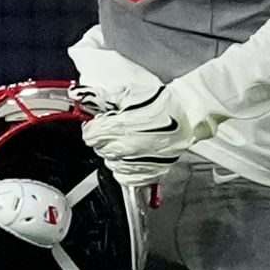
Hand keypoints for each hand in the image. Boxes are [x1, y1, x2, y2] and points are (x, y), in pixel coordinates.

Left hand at [82, 71, 227, 182]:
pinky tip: (130, 157)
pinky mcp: (151, 171)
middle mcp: (128, 147)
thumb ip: (102, 97)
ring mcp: (140, 161)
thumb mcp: (128, 92)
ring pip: (111, 164)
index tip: (98, 123)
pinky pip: (127, 177)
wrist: (189, 113)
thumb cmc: (162, 101)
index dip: (93, 127)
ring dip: (114, 154)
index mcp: (120, 126)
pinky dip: (124, 169)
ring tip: (126, 141)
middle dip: (103, 139)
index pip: (90, 135)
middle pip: (100, 150)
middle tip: (115, 129)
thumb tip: (80, 96)